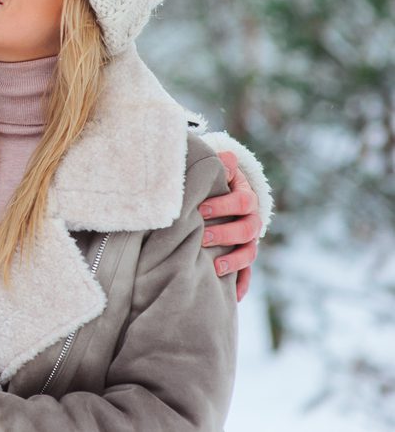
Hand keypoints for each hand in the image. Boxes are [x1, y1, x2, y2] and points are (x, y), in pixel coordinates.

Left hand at [198, 149, 260, 300]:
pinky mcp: (243, 258)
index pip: (243, 201)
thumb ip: (220, 167)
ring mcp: (249, 241)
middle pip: (246, 229)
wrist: (223, 197)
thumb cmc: (214, 184)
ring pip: (249, 253)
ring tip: (215, 268)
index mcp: (246, 198)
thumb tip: (226, 156)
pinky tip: (234, 297)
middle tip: (203, 238)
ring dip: (234, 262)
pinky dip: (241, 285)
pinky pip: (247, 274)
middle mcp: (251, 221)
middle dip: (225, 234)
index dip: (224, 204)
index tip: (201, 208)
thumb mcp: (217, 173)